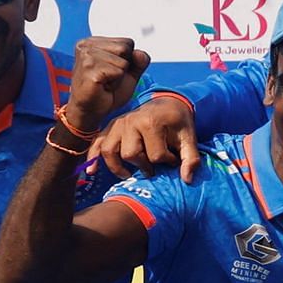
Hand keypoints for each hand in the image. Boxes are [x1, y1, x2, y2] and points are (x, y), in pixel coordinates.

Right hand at [62, 35, 152, 129]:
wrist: (91, 111)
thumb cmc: (107, 92)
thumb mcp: (129, 74)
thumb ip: (139, 61)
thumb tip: (140, 53)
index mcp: (94, 42)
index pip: (127, 42)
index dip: (127, 60)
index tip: (112, 71)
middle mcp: (86, 45)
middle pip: (125, 48)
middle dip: (123, 67)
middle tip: (109, 78)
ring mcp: (86, 56)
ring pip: (122, 62)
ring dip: (118, 77)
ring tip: (105, 83)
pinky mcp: (89, 69)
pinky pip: (117, 72)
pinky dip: (115, 83)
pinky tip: (102, 87)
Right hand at [88, 93, 203, 180]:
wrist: (167, 102)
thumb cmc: (178, 122)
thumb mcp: (189, 137)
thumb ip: (190, 158)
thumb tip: (186, 180)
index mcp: (151, 123)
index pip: (155, 155)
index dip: (167, 162)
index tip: (173, 160)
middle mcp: (130, 122)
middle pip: (131, 154)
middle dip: (144, 166)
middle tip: (153, 168)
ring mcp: (118, 124)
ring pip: (110, 151)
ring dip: (118, 166)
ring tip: (129, 174)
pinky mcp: (110, 127)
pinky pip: (97, 143)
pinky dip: (93, 157)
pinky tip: (92, 172)